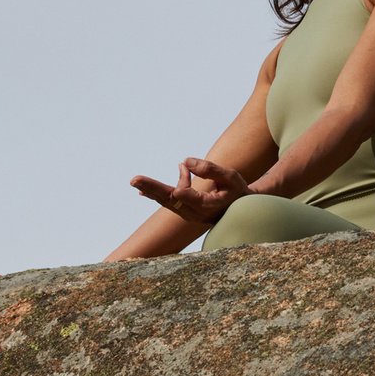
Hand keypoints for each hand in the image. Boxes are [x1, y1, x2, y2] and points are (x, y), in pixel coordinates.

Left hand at [129, 158, 252, 224]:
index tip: (179, 178)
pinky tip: (142, 191)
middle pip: (173, 200)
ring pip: (168, 201)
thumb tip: (185, 161)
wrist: (239, 209)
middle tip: (135, 180)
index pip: (194, 199)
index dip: (185, 189)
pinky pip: (170, 202)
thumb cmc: (236, 190)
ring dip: (151, 190)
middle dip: (154, 189)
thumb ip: (209, 169)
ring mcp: (190, 214)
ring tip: (135, 181)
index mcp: (211, 205)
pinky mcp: (186, 211)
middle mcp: (198, 213)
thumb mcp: (230, 177)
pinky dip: (157, 193)